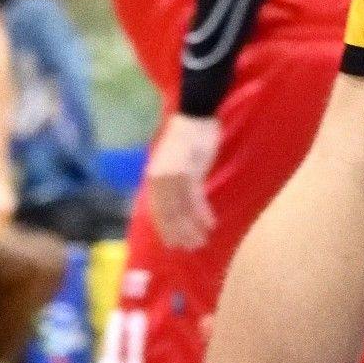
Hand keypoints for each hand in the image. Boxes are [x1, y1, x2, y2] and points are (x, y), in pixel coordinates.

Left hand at [143, 111, 220, 251]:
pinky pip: (196, 200)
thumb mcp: (169, 162)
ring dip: (192, 229)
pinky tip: (209, 224)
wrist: (195, 114)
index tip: (173, 243)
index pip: (157, 211)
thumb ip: (168, 181)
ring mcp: (175, 178)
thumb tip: (172, 202)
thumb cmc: (184, 136)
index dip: (166, 229)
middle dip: (179, 234)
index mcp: (153, 178)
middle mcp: (160, 181)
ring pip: (182, 211)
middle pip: (169, 215)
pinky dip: (202, 214)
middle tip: (189, 248)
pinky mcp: (191, 173)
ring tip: (201, 241)